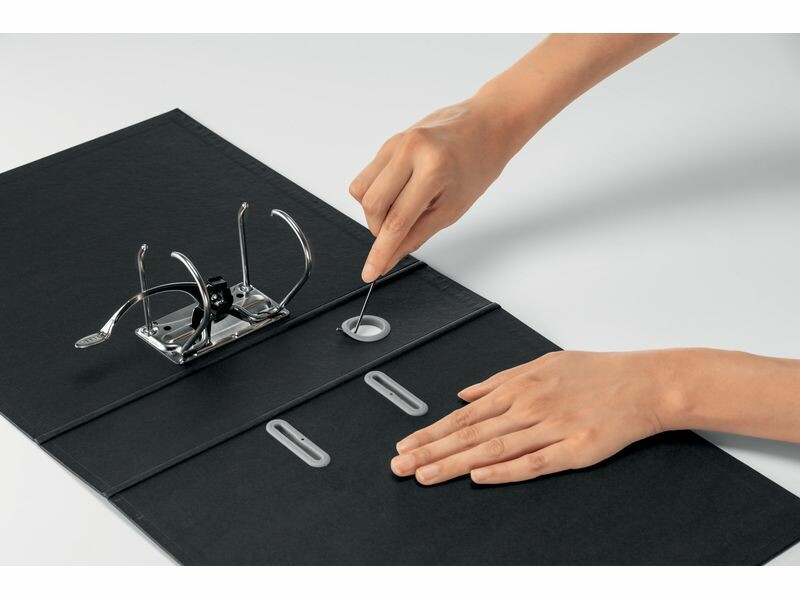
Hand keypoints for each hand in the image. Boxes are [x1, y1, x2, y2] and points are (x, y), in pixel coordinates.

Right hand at [349, 95, 519, 281]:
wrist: (486, 126)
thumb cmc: (477, 165)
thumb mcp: (452, 209)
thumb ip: (416, 235)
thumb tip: (390, 257)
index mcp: (432, 169)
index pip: (396, 221)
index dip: (381, 252)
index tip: (370, 272)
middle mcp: (409, 151)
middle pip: (372, 205)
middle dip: (379, 230)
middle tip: (397, 236)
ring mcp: (396, 143)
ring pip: (362, 191)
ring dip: (375, 212)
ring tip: (402, 211)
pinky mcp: (389, 142)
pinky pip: (367, 176)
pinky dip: (377, 194)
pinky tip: (400, 194)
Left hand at [390, 350, 678, 484]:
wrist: (644, 383)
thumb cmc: (595, 373)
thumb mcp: (542, 363)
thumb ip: (500, 380)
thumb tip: (465, 392)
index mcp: (518, 386)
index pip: (464, 415)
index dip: (431, 432)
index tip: (406, 444)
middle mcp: (528, 406)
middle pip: (470, 434)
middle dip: (431, 450)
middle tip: (401, 465)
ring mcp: (550, 428)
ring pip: (493, 449)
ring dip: (455, 463)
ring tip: (425, 475)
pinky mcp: (574, 449)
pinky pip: (533, 463)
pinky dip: (504, 471)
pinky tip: (479, 477)